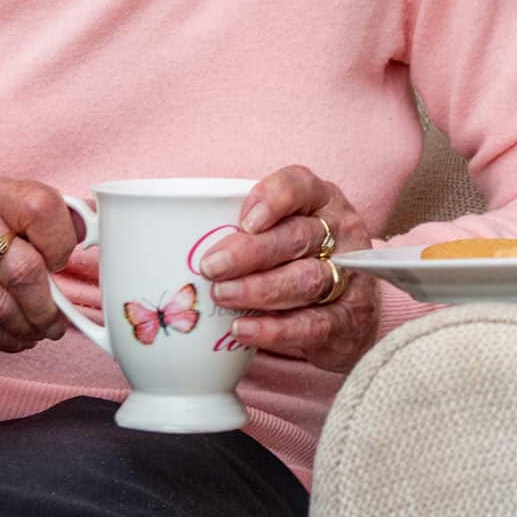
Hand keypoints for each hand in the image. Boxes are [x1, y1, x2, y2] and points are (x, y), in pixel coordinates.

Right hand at [0, 176, 84, 354]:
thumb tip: (90, 227)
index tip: (60, 259)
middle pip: (25, 271)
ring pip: (2, 308)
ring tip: (38, 329)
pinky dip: (4, 338)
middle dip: (47, 305)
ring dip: (28, 327)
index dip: (61, 241)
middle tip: (56, 319)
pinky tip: (13, 335)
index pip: (41, 206)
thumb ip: (43, 216)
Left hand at [193, 165, 380, 372]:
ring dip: (260, 289)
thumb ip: (237, 233)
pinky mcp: (349, 321)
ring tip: (223, 296)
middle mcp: (342, 234)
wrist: (344, 318)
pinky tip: (242, 330)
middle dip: (252, 252)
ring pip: (307, 279)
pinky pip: (313, 324)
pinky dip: (274, 329)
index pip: (301, 186)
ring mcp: (350, 278)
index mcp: (321, 201)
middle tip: (213, 266)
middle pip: (300, 236)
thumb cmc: (294, 266)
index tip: (245, 220)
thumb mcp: (274, 236)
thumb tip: (165, 250)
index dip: (273, 199)